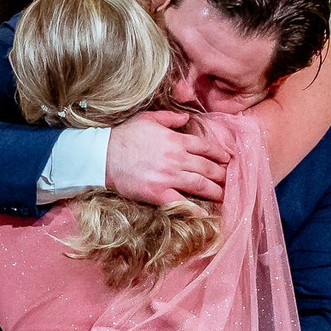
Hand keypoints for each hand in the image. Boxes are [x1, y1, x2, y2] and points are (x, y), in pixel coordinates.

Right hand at [105, 113, 229, 205]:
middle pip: (207, 167)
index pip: (205, 147)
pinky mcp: (158, 194)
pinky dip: (196, 209)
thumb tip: (186, 118)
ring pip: (200, 184)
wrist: (103, 156)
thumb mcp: (148, 118)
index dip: (219, 154)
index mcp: (176, 140)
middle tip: (226, 179)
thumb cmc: (124, 135)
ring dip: (214, 190)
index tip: (227, 159)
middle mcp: (176, 159)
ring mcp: (168, 177)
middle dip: (220, 174)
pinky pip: (182, 203)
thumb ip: (170, 117)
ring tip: (222, 194)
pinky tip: (205, 213)